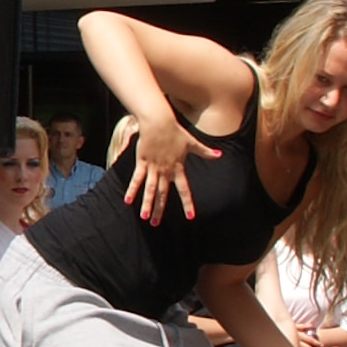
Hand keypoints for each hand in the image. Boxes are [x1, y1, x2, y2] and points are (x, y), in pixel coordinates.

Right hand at [123, 105, 220, 226]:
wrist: (160, 122)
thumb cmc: (176, 132)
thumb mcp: (192, 143)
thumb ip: (205, 151)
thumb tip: (219, 154)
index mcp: (178, 168)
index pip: (184, 190)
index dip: (187, 203)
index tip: (190, 216)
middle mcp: (165, 171)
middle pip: (162, 194)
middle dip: (159, 209)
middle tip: (155, 224)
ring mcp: (153, 167)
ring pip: (149, 189)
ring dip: (147, 203)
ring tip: (144, 217)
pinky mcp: (142, 162)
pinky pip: (136, 179)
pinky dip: (132, 189)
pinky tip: (127, 200)